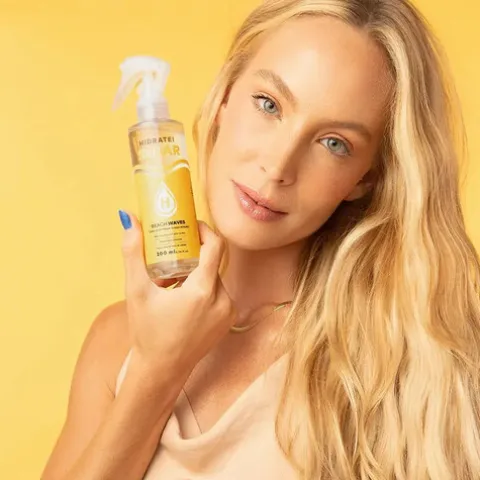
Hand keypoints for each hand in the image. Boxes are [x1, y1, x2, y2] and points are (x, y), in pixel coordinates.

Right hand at [119, 210, 235, 378]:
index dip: (204, 230)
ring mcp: (229, 311)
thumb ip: (133, 253)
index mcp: (202, 291)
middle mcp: (223, 300)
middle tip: (174, 250)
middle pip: (213, 262)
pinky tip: (183, 295)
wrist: (162, 370)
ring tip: (174, 278)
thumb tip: (129, 219)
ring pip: (215, 277)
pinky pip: (219, 293)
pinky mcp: (229, 320)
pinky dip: (204, 287)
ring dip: (198, 272)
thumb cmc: (147, 332)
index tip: (189, 225)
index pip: (216, 246)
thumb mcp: (136, 291)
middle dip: (194, 253)